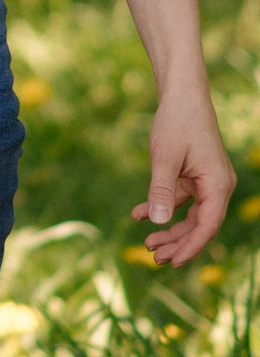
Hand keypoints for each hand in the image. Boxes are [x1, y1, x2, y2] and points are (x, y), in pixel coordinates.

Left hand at [135, 89, 235, 266]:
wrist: (181, 94)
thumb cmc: (176, 122)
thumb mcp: (164, 157)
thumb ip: (161, 190)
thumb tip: (156, 222)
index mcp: (218, 185)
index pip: (207, 226)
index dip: (190, 247)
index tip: (172, 262)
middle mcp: (217, 187)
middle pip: (200, 225)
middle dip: (177, 243)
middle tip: (153, 258)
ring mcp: (207, 182)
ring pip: (190, 215)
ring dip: (169, 229)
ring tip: (147, 244)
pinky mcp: (195, 175)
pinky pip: (180, 199)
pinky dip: (161, 206)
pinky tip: (137, 215)